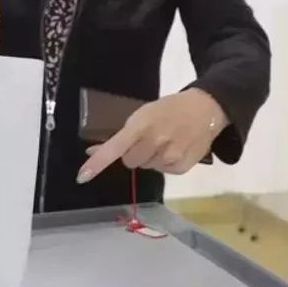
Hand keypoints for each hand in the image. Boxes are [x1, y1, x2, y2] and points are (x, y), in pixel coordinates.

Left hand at [77, 88, 228, 181]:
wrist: (206, 109)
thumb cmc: (169, 109)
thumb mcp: (143, 114)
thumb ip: (120, 136)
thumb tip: (92, 151)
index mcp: (142, 125)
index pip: (115, 148)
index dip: (97, 163)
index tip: (81, 177)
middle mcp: (155, 142)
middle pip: (129, 162)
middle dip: (134, 153)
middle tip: (148, 140)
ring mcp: (169, 156)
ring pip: (147, 167)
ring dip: (151, 157)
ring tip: (166, 141)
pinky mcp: (181, 167)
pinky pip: (162, 171)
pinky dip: (165, 163)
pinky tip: (175, 148)